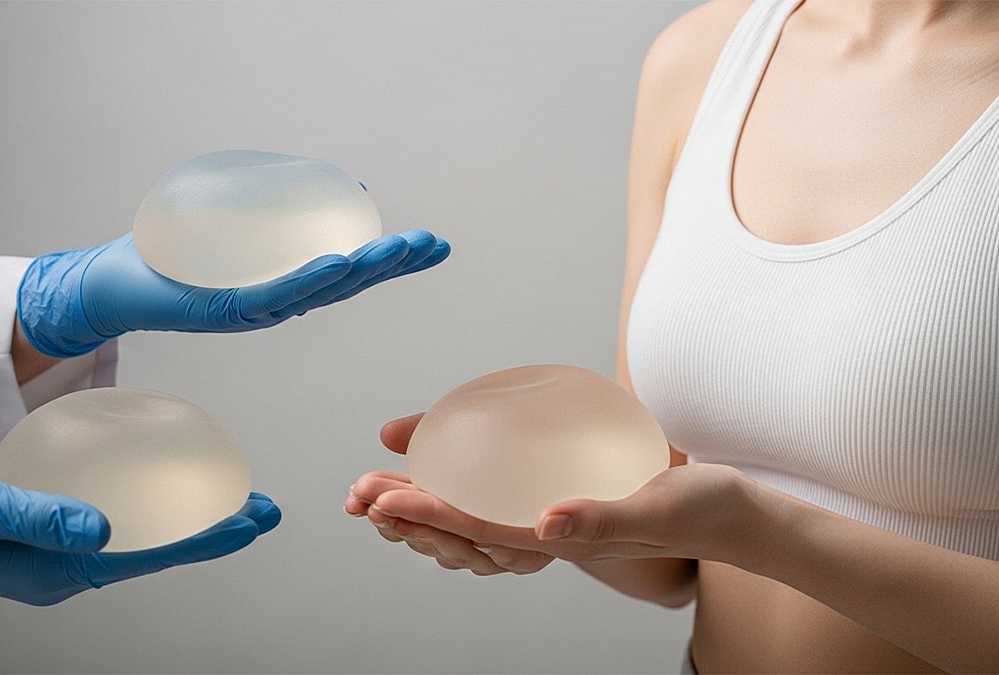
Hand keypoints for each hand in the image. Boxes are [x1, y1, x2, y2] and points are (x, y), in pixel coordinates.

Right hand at [0, 458, 280, 604]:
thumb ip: (36, 515)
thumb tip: (103, 529)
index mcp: (56, 572)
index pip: (152, 555)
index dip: (208, 537)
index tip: (253, 518)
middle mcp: (64, 569)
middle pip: (156, 550)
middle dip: (212, 530)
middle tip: (262, 506)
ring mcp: (54, 555)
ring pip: (138, 537)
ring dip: (184, 518)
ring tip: (227, 495)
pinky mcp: (43, 535)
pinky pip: (109, 522)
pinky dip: (145, 506)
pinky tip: (157, 483)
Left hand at [18, 230, 449, 356]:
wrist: (112, 284)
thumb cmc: (174, 253)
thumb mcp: (242, 222)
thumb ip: (287, 208)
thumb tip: (344, 184)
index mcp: (283, 285)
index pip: (349, 270)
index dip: (392, 259)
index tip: (431, 245)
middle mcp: (276, 302)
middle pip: (346, 282)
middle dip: (393, 265)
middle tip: (433, 247)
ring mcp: (253, 308)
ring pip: (319, 289)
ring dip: (364, 270)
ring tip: (401, 250)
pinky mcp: (224, 309)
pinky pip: (275, 292)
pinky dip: (310, 278)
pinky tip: (340, 262)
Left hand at [348, 414, 755, 572]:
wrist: (727, 512)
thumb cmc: (697, 509)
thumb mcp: (654, 506)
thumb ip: (603, 516)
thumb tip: (546, 523)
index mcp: (560, 536)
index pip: (478, 526)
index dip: (426, 514)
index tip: (383, 499)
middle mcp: (546, 531)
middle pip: (463, 525)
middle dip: (407, 512)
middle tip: (358, 492)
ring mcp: (551, 520)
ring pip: (473, 517)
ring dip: (424, 506)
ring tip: (377, 490)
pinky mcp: (560, 502)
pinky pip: (497, 502)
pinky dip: (460, 492)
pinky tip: (443, 478)